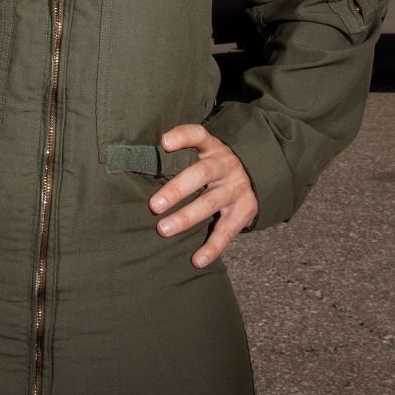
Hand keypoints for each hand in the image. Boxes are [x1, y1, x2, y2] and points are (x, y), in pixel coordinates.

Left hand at [148, 124, 257, 267]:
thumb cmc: (215, 165)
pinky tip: (197, 260)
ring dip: (186, 218)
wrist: (257, 176)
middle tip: (154, 206)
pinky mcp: (245, 211)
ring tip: (164, 229)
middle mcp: (226, 166)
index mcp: (212, 148)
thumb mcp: (205, 153)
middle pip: (201, 174)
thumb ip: (181, 157)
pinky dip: (212, 247)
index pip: (199, 135)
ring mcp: (236, 189)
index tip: (164, 142)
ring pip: (210, 203)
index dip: (182, 136)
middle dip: (176, 190)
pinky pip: (227, 231)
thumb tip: (137, 163)